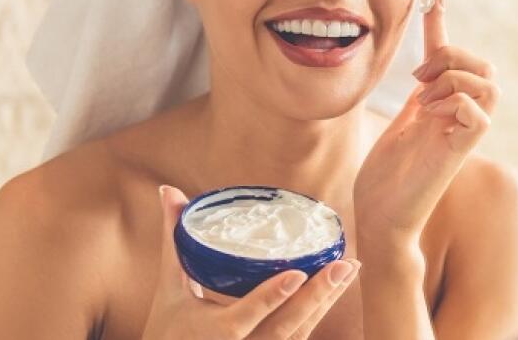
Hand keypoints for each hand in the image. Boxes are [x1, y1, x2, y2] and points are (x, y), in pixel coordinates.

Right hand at [142, 186, 360, 339]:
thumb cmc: (168, 330)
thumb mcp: (170, 289)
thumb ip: (175, 241)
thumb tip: (170, 191)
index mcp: (211, 333)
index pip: (244, 317)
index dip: (270, 298)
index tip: (297, 274)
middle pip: (285, 327)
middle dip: (316, 297)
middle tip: (342, 265)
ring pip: (298, 333)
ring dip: (326, 301)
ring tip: (349, 268)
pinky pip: (300, 335)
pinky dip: (319, 311)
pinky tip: (337, 287)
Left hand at [354, 0, 499, 245]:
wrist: (379, 214)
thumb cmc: (386, 178)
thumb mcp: (399, 123)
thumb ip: (418, 99)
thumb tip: (424, 72)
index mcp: (443, 107)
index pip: (450, 58)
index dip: (441, 25)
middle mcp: (458, 117)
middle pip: (484, 67)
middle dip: (452, 55)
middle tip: (418, 77)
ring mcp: (461, 134)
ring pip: (489, 85)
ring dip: (455, 78)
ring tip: (425, 97)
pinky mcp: (459, 152)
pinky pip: (481, 114)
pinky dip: (458, 102)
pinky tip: (431, 113)